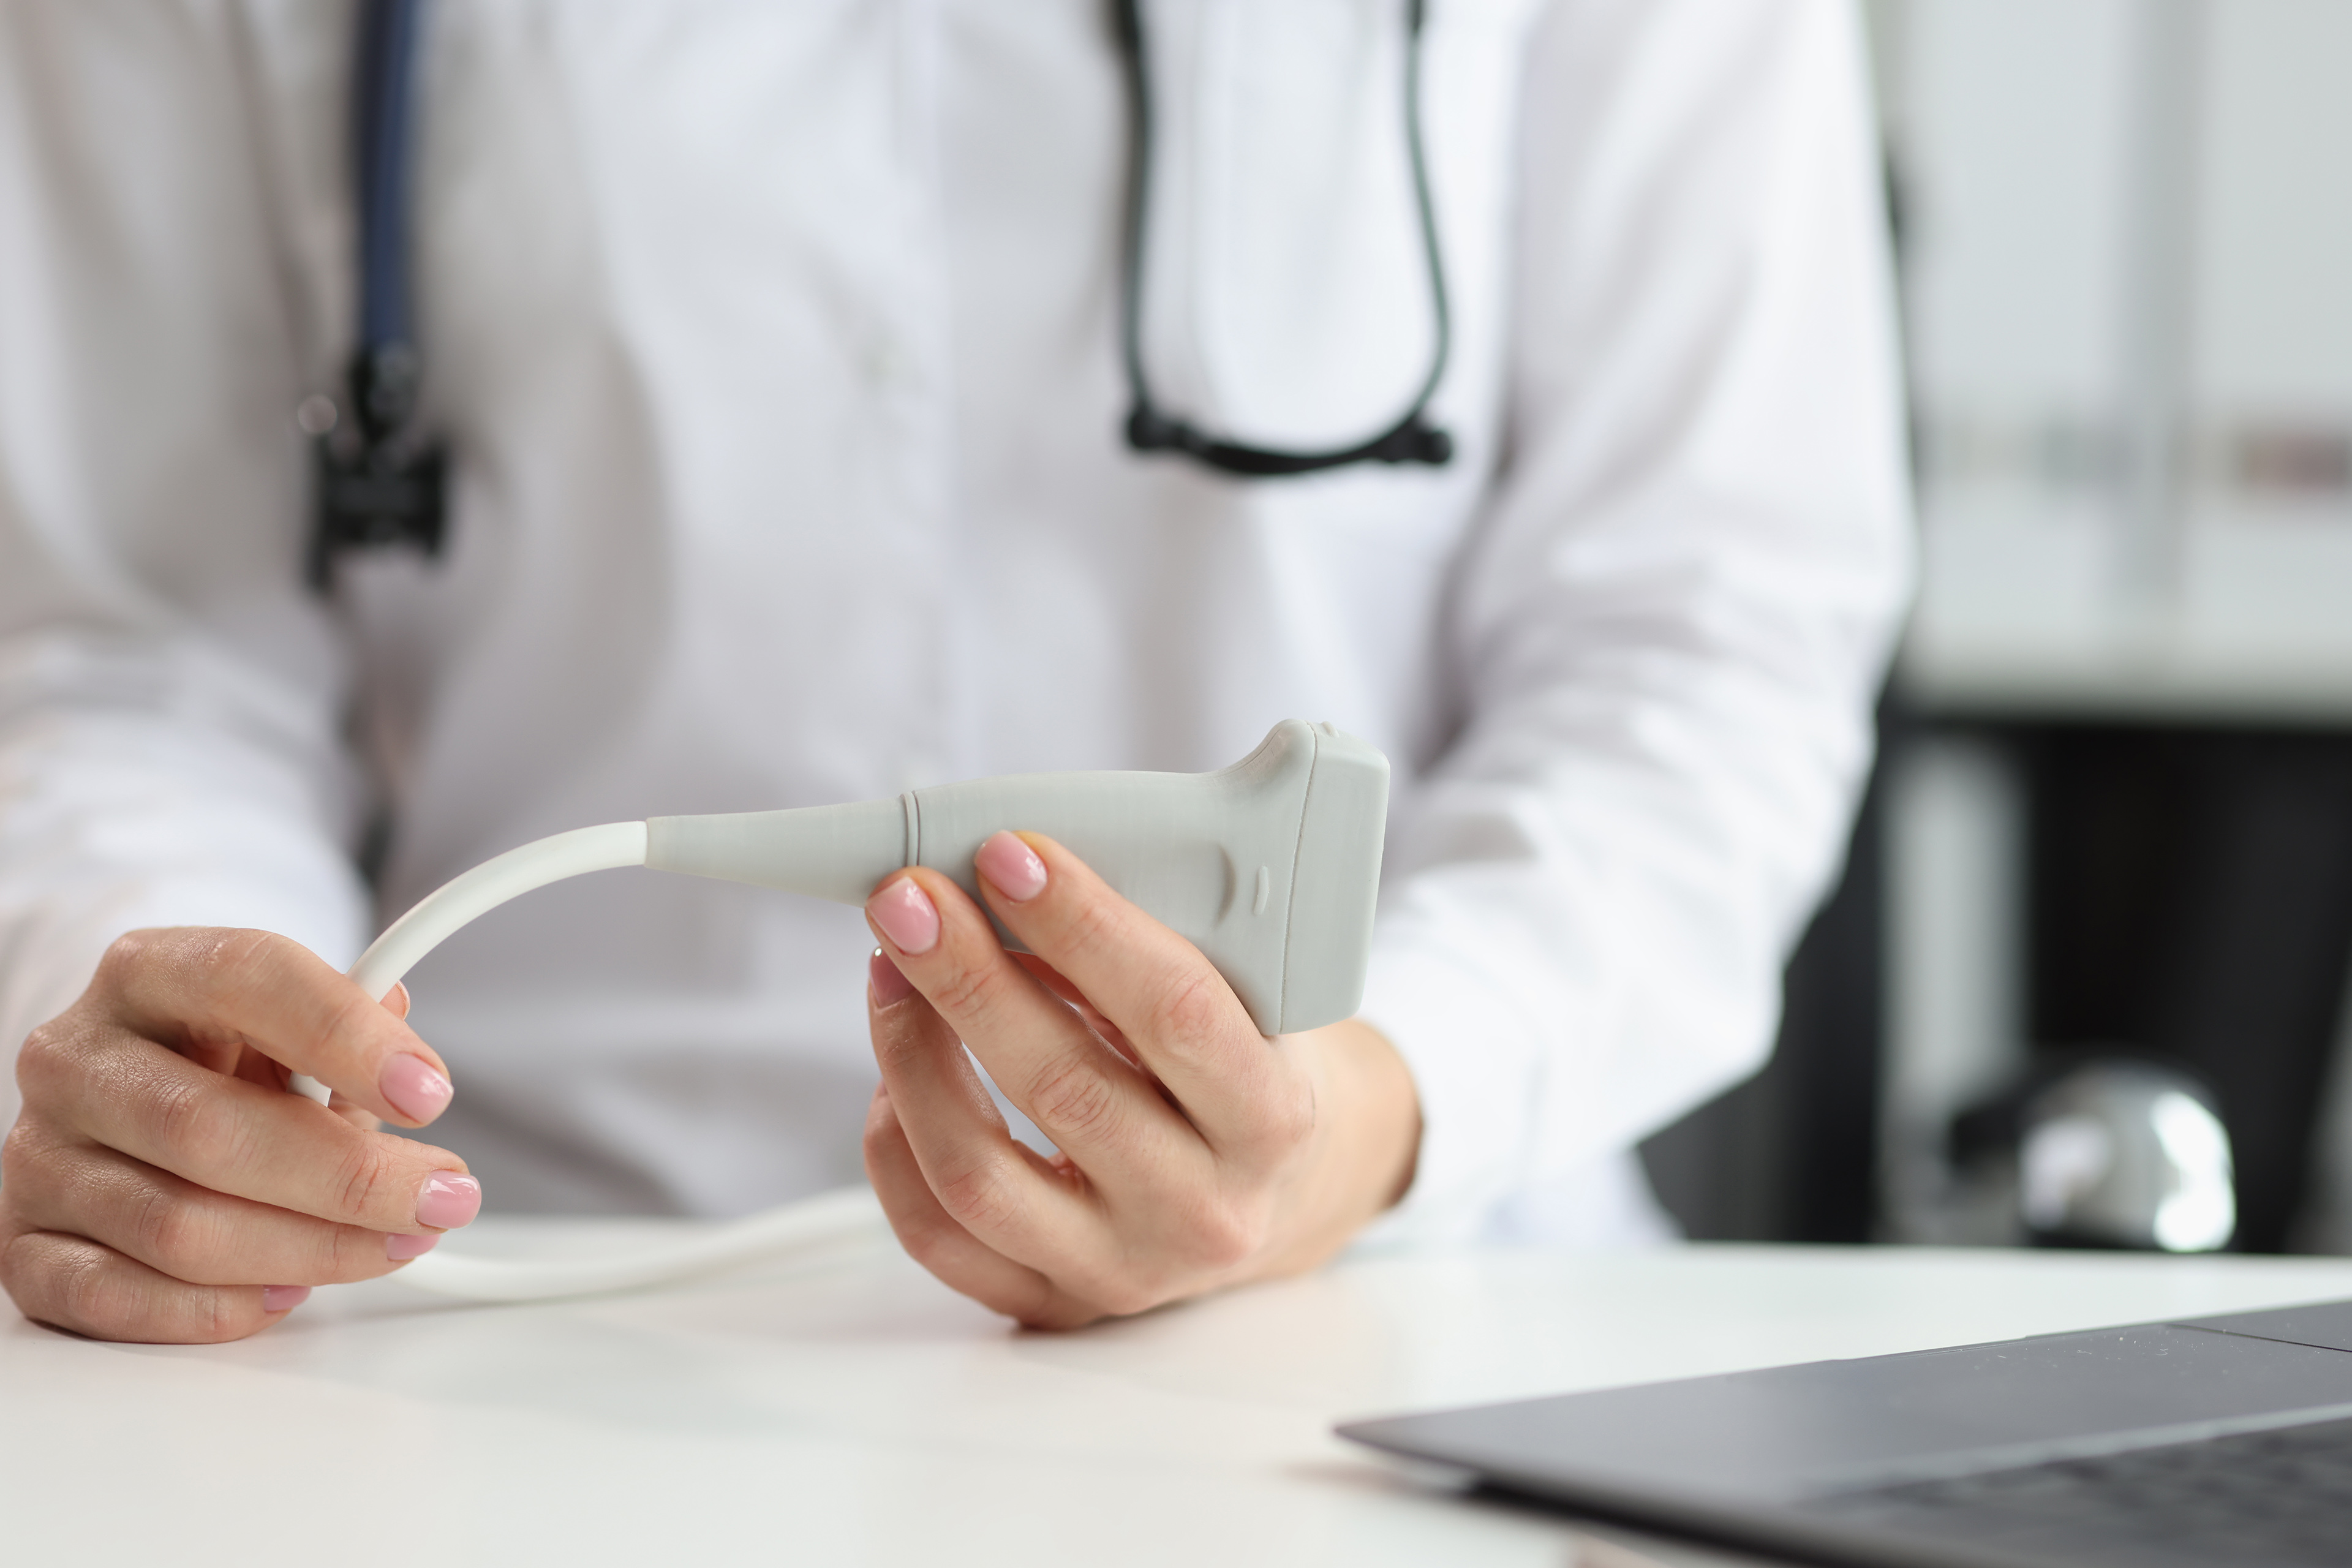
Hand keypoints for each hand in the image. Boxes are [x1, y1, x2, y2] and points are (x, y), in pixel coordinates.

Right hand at [1, 928, 480, 1341]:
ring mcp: (40, 1156)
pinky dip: (221, 1309)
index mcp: (147, 972)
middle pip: (210, 1128)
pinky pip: (121, 1299)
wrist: (130, 1101)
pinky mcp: (25, 1247)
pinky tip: (292, 1293)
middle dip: (350, 1178)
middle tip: (443, 1198)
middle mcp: (76, 1058)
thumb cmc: (228, 1061)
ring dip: (309, 1250)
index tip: (431, 1094)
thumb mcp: (292, 1024)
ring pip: (178, 1227)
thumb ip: (354, 1029)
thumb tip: (409, 1061)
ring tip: (394, 1243)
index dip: (347, 1037)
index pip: (248, 979)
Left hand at [860, 831, 1419, 1327]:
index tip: (1006, 853)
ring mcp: (1122, 1272)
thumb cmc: (1249, 1064)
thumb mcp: (1245, 997)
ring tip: (888, 968)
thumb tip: (1006, 877)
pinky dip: (895, 1148)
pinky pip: (938, 1237)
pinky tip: (892, 1076)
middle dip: (968, 979)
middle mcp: (1202, 1211)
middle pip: (1061, 1091)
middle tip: (906, 898)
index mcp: (1273, 1118)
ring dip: (912, 1057)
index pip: (1173, 1012)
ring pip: (977, 1176)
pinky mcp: (1054, 1306)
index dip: (1083, 926)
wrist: (1281, 1193)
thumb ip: (1149, 948)